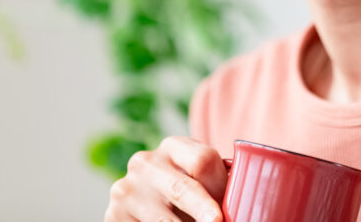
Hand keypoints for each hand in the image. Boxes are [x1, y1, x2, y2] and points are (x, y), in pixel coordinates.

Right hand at [104, 136, 227, 221]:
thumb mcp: (199, 178)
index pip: (202, 159)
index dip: (220, 185)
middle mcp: (146, 162)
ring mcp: (127, 188)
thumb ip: (219, 181)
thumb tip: (247, 197)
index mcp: (174, 146)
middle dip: (204, 210)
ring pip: (164, 219)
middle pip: (183, 188)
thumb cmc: (187, 189)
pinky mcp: (113, 214)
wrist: (143, 203)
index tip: (229, 206)